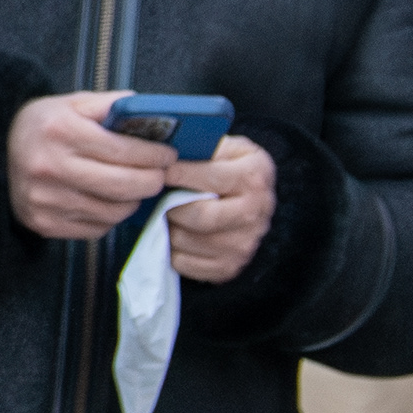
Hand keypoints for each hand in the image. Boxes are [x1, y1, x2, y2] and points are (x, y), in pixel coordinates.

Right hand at [6, 92, 178, 240]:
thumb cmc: (42, 127)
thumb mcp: (72, 104)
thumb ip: (112, 105)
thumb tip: (155, 115)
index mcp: (59, 131)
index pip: (125, 150)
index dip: (155, 155)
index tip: (168, 155)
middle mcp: (49, 167)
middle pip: (125, 185)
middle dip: (153, 180)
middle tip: (159, 174)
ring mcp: (45, 199)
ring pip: (115, 211)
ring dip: (133, 200)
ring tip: (132, 186)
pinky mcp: (44, 223)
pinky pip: (98, 227)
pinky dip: (110, 216)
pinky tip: (106, 200)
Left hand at [165, 136, 275, 282]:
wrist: (247, 198)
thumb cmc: (224, 167)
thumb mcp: (221, 147)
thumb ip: (198, 147)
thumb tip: (159, 149)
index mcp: (255, 175)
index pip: (209, 178)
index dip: (176, 173)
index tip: (156, 170)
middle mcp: (256, 212)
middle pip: (201, 216)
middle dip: (172, 207)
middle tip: (161, 199)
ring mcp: (245, 243)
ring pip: (188, 241)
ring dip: (168, 228)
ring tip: (168, 215)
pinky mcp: (230, 266)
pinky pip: (186, 263)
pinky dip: (172, 250)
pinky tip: (176, 233)